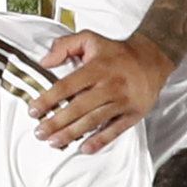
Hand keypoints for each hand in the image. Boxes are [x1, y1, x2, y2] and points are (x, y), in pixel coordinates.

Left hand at [29, 26, 168, 149]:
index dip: (48, 99)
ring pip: (93, 121)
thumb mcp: (90, 39)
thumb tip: (44, 62)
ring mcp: (122, 102)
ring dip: (72, 133)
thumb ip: (64, 46)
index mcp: (97, 68)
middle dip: (57, 122)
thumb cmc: (117, 52)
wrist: (152, 59)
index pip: (67, 86)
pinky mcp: (133, 114)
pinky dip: (100, 141)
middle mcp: (109, 86)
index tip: (34, 110)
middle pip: (78, 108)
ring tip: (55, 142)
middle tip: (40, 133)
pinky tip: (85, 148)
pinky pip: (115, 130)